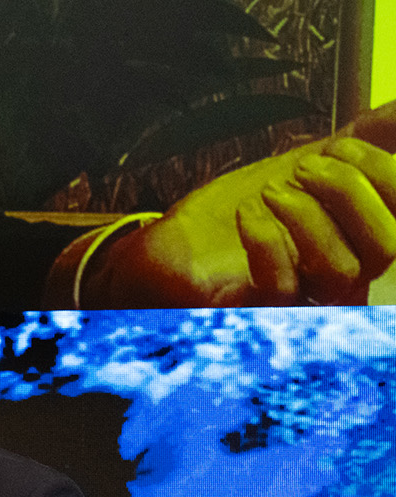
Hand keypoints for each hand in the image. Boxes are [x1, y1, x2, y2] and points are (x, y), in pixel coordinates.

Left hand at [89, 112, 395, 305]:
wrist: (172, 245)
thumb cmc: (241, 213)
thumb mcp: (306, 163)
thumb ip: (362, 137)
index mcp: (357, 243)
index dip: (384, 174)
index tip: (339, 143)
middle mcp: (336, 280)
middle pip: (386, 247)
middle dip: (350, 192)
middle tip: (305, 167)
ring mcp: (297, 301)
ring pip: (343, 272)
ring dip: (309, 216)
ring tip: (270, 190)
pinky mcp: (250, 310)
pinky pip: (281, 290)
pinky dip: (268, 242)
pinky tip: (248, 213)